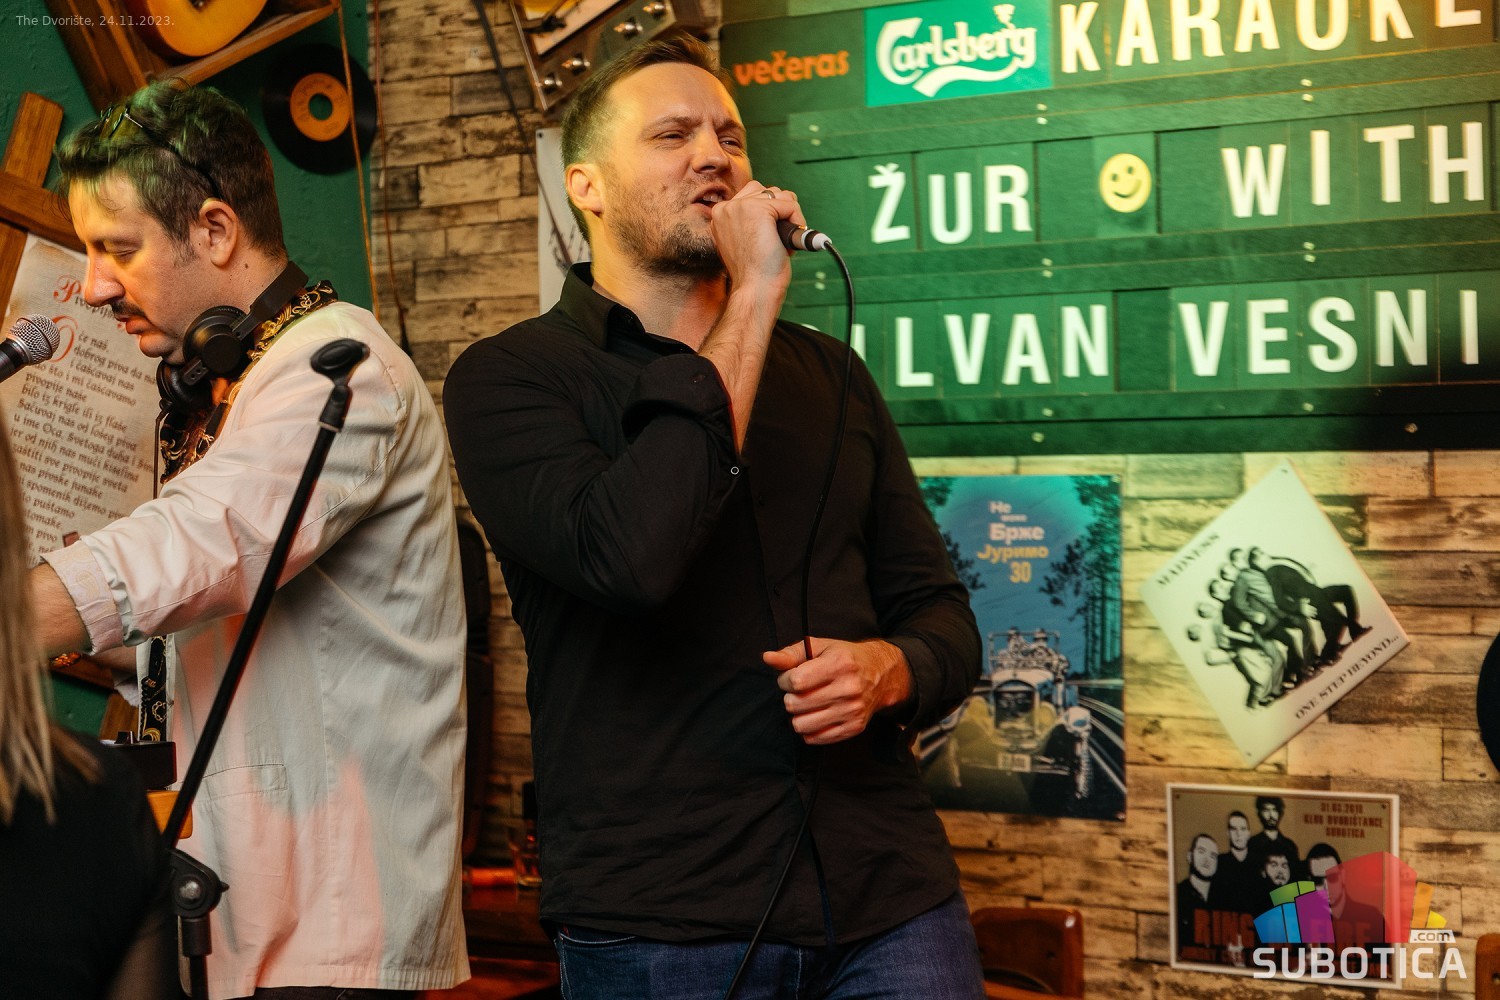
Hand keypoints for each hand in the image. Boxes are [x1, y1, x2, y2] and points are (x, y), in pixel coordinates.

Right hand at [709, 182, 805, 291]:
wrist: (754, 290)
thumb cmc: (754, 273)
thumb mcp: (746, 240)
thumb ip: (752, 219)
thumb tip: (777, 199)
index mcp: (720, 214)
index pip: (753, 194)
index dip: (771, 215)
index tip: (770, 239)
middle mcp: (726, 207)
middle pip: (767, 191)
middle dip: (781, 213)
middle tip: (779, 241)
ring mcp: (741, 206)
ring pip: (781, 196)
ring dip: (790, 217)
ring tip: (783, 242)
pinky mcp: (758, 209)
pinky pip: (790, 204)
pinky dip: (798, 222)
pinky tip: (791, 241)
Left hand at [763, 637, 912, 744]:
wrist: (881, 675)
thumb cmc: (845, 658)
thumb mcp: (820, 647)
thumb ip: (791, 654)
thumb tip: (767, 658)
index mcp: (839, 664)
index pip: (796, 681)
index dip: (785, 680)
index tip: (790, 678)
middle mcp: (849, 688)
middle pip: (796, 705)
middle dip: (790, 697)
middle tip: (799, 691)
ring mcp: (852, 711)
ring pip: (802, 725)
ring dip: (797, 715)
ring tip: (806, 704)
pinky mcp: (854, 727)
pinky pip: (815, 738)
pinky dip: (809, 729)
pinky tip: (815, 715)